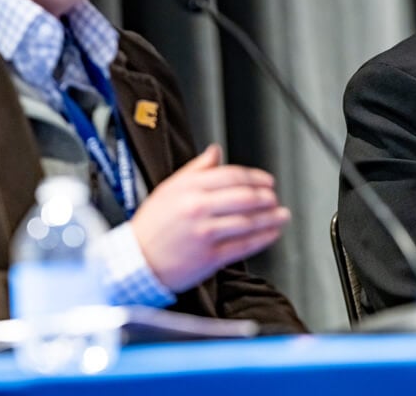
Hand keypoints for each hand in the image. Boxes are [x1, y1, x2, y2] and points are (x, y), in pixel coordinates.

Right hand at [129, 144, 290, 292]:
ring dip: (271, 218)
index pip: (232, 176)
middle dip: (266, 197)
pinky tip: (272, 233)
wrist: (134, 262)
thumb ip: (196, 170)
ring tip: (281, 215)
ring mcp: (204, 233)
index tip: (267, 181)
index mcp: (188, 189)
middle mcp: (197, 209)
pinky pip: (243, 245)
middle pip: (244, 197)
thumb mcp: (168, 190)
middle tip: (274, 198)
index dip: (256, 178)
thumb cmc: (151, 227)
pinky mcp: (209, 257)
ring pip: (248, 222)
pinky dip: (263, 238)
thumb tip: (215, 152)